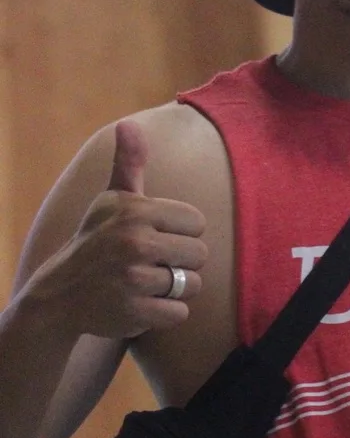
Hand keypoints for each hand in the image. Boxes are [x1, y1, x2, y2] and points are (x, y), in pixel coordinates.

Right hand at [33, 119, 207, 338]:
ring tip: (146, 283)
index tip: (156, 236)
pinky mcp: (134, 312)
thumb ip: (129, 163)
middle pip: (200, 255)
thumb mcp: (112, 200)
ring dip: (174, 289)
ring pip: (192, 285)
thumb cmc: (97, 240)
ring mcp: (133, 279)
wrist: (60, 294)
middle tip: (151, 263)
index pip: (197, 223)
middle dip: (181, 262)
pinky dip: (165, 313)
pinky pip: (180, 313)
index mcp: (136, 211)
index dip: (181, 233)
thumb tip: (129, 124)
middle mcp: (135, 243)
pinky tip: (142, 304)